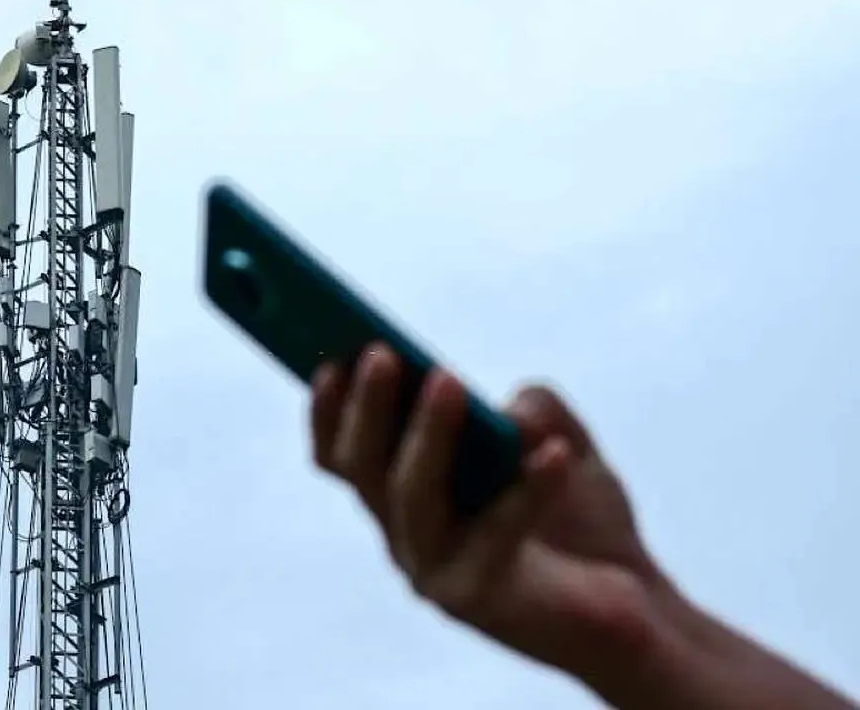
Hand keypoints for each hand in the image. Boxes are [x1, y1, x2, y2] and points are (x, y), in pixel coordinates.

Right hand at [310, 344, 664, 681]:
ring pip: (413, 498)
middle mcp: (405, 533)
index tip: (332, 357)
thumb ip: (533, 406)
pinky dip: (526, 490)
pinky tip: (556, 453)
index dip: (329, 409)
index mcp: (403, 493)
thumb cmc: (583, 520)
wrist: (635, 610)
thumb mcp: (560, 437)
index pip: (343, 454)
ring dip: (427, 436)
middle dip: (367, 408)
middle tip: (381, 353)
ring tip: (450, 381)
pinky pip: (496, 534)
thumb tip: (508, 414)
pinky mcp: (479, 600)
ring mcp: (434, 570)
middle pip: (363, 470)